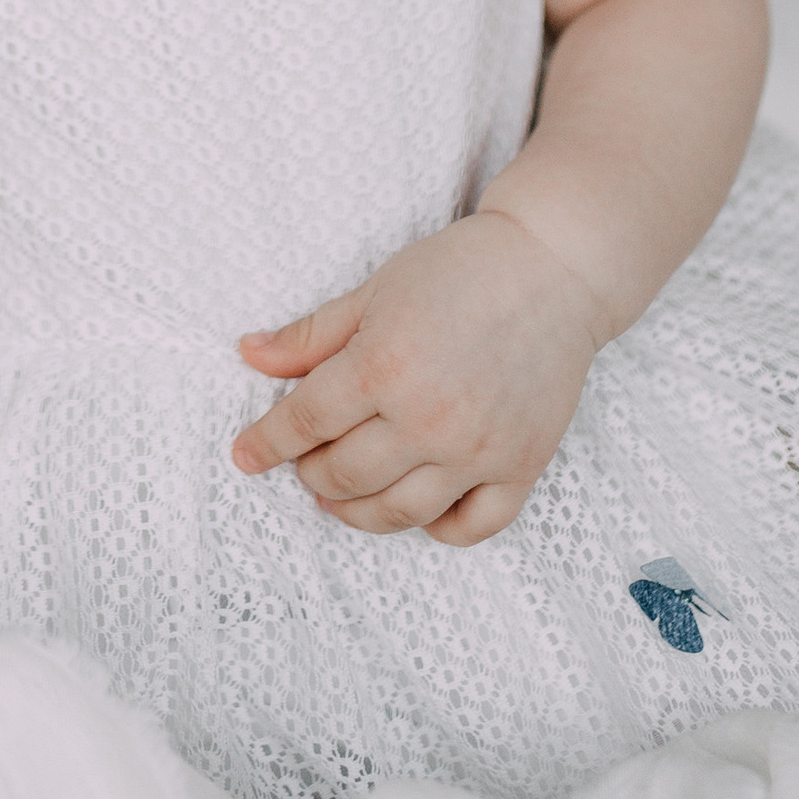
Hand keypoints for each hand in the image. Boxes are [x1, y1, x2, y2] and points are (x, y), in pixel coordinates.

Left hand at [229, 213, 602, 545]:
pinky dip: (437, 530)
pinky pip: (471, 526)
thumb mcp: (374, 291)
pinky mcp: (520, 466)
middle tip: (305, 464)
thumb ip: (310, 335)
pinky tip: (416, 511)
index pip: (305, 422)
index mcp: (383, 366)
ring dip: (357, 512)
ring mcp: (477, 449)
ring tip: (340, 498)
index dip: (267, 443)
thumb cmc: (459, 271)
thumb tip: (248, 355)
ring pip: (399, 511)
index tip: (244, 457)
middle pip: (345, 474)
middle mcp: (428, 417)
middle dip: (311, 474)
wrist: (553, 269)